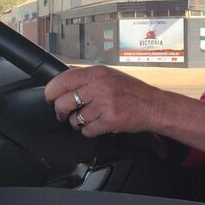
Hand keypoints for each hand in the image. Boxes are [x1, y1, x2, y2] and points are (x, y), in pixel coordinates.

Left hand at [44, 65, 162, 137]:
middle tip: (63, 113)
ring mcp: (104, 104)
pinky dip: (89, 131)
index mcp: (97, 73)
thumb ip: (88, 78)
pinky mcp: (109, 121)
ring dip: (77, 123)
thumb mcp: (110, 75)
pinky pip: (87, 131)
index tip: (50, 97)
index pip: (63, 80)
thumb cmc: (132, 91)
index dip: (51, 91)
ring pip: (75, 119)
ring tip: (88, 119)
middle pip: (64, 102)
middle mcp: (99, 86)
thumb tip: (63, 82)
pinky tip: (98, 125)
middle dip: (60, 111)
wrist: (154, 106)